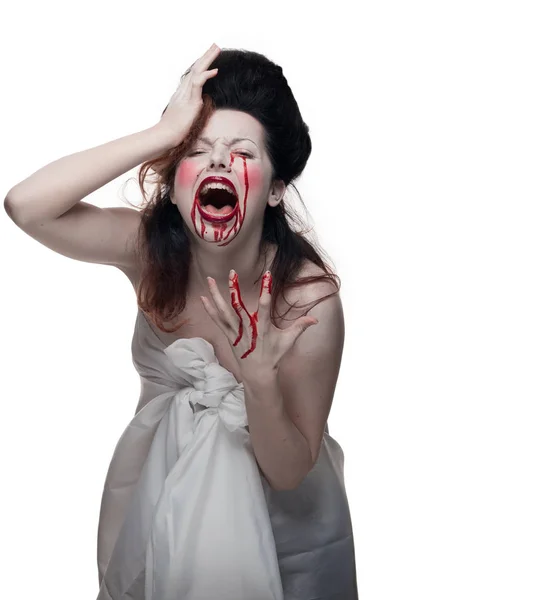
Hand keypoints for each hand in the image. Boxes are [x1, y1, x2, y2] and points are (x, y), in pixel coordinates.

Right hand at [157, 43, 219, 142]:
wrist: (165, 136)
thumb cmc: (172, 131)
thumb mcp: (182, 118)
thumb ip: (188, 110)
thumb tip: (196, 109)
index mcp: (181, 94)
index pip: (192, 75)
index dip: (200, 65)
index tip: (208, 57)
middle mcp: (182, 91)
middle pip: (195, 69)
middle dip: (205, 56)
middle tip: (215, 45)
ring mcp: (185, 95)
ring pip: (197, 72)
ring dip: (207, 59)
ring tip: (217, 48)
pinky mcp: (189, 102)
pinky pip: (197, 84)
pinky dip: (206, 76)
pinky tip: (215, 70)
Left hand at [200, 270, 318, 380]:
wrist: (258, 374)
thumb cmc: (274, 356)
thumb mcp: (288, 341)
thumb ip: (301, 327)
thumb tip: (316, 319)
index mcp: (263, 328)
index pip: (265, 305)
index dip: (266, 289)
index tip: (267, 274)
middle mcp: (247, 329)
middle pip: (239, 307)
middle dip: (235, 289)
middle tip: (232, 272)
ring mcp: (235, 332)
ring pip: (223, 311)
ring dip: (216, 295)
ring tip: (210, 279)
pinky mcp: (228, 335)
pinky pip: (217, 320)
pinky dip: (210, 309)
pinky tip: (203, 297)